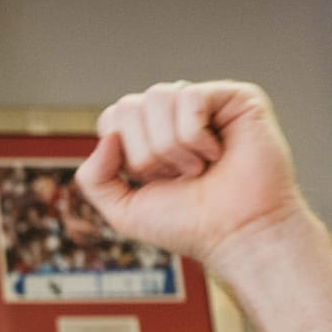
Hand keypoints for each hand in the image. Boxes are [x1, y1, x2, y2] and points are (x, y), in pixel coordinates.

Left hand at [76, 81, 306, 268]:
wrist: (238, 235)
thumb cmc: (189, 224)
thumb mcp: (123, 210)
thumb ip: (93, 179)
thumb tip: (108, 137)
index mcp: (149, 134)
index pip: (112, 117)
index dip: (125, 154)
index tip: (154, 180)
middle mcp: (175, 114)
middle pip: (128, 106)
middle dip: (146, 153)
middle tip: (179, 176)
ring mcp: (206, 104)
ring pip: (158, 97)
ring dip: (171, 146)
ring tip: (198, 168)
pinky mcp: (236, 97)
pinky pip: (190, 97)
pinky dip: (195, 135)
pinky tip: (216, 154)